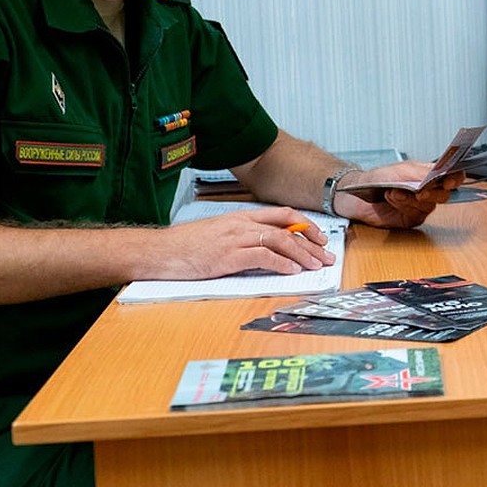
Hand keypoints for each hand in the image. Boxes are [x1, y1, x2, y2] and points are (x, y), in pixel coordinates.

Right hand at [141, 207, 334, 280]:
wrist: (159, 251)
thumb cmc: (186, 246)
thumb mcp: (219, 234)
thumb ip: (243, 237)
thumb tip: (269, 250)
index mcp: (241, 217)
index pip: (282, 214)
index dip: (306, 225)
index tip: (320, 238)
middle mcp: (241, 224)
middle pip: (287, 227)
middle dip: (312, 242)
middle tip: (327, 256)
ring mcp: (235, 239)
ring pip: (279, 241)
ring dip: (302, 254)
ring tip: (316, 266)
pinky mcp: (227, 256)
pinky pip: (262, 256)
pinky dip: (281, 264)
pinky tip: (292, 271)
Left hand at [334, 162, 462, 228]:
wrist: (357, 194)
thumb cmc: (377, 178)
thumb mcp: (401, 170)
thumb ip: (421, 172)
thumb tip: (438, 174)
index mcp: (428, 175)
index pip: (451, 176)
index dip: (456, 179)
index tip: (450, 181)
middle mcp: (427, 191)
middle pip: (444, 194)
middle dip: (432, 192)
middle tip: (420, 190)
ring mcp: (420, 206)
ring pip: (429, 206)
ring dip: (411, 198)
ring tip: (394, 191)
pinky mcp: (411, 218)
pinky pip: (416, 214)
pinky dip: (404, 205)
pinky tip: (393, 198)